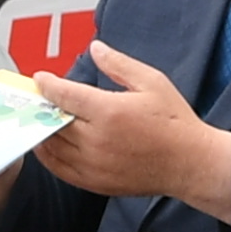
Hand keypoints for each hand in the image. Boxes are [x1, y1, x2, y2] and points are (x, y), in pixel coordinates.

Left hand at [27, 42, 230, 216]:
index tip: (40, 79)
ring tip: (42, 118)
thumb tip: (96, 49)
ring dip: (42, 131)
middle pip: (53, 120)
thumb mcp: (152, 82)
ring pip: (52, 146)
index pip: (64, 95)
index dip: (47, 85)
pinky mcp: (95, 182)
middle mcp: (97, 140)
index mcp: (109, 111)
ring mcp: (94, 164)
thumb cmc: (175, 122)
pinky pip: (59, 169)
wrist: (191, 163)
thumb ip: (119, 64)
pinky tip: (49, 144)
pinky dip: (49, 155)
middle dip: (43, 106)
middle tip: (39, 97)